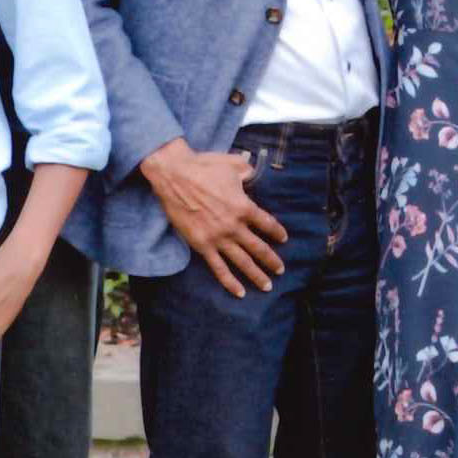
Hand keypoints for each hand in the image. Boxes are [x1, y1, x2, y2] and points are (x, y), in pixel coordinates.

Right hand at [140, 140, 287, 296]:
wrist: (174, 176)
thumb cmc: (203, 167)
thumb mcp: (232, 165)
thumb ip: (247, 171)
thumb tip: (253, 172)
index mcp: (244, 206)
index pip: (267, 224)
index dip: (277, 232)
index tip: (283, 239)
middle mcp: (234, 226)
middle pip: (258, 248)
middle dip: (271, 261)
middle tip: (280, 270)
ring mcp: (218, 238)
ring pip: (242, 262)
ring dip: (256, 275)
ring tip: (267, 286)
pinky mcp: (201, 246)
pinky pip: (218, 268)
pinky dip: (230, 282)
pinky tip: (240, 292)